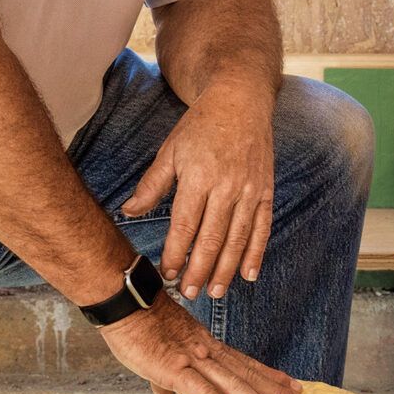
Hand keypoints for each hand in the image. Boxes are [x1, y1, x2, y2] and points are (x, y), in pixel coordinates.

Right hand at [98, 296, 307, 393]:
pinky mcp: (174, 369)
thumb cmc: (135, 323)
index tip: (292, 387)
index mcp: (205, 346)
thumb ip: (166, 375)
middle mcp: (207, 352)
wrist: (123, 299)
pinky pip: (201, 393)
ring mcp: (193, 361)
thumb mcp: (156, 352)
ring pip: (233, 386)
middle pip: (248, 376)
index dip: (269, 376)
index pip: (244, 364)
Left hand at [119, 82, 275, 299]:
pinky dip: (255, 253)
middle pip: (211, 239)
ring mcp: (249, 190)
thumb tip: (128, 212)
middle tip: (189, 293)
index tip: (167, 273)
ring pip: (237, 239)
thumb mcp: (170, 151)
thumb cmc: (200, 127)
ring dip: (225, 270)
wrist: (240, 100)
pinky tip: (248, 275)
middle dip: (199, 270)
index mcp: (199, 177)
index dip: (175, 253)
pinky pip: (262, 228)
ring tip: (214, 292)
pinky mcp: (265, 191)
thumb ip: (151, 185)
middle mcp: (227, 187)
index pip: (185, 225)